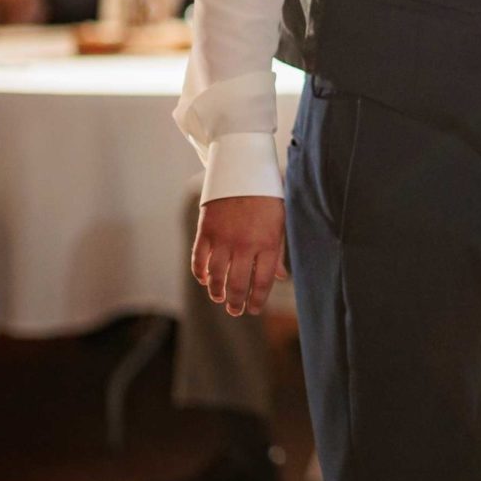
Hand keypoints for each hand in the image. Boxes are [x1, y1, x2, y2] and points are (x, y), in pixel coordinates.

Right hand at [192, 195, 287, 316]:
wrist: (243, 169)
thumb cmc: (267, 197)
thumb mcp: (280, 222)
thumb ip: (278, 251)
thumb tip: (280, 277)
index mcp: (268, 243)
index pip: (262, 282)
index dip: (257, 300)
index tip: (254, 309)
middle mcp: (245, 245)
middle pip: (237, 284)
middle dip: (235, 302)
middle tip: (234, 310)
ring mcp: (223, 239)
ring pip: (216, 276)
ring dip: (216, 292)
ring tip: (219, 298)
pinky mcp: (205, 231)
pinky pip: (199, 260)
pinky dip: (200, 273)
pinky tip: (204, 280)